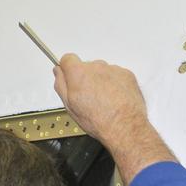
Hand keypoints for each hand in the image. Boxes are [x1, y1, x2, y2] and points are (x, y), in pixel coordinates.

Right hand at [54, 53, 175, 184]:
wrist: (124, 127)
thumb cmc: (98, 120)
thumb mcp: (70, 106)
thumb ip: (61, 84)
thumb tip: (58, 72)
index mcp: (79, 73)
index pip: (67, 58)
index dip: (67, 69)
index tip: (69, 77)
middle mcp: (96, 67)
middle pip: (86, 66)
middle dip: (86, 78)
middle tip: (89, 97)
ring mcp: (113, 69)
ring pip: (102, 71)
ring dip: (101, 81)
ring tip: (104, 101)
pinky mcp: (127, 74)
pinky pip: (116, 75)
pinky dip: (115, 84)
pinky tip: (115, 99)